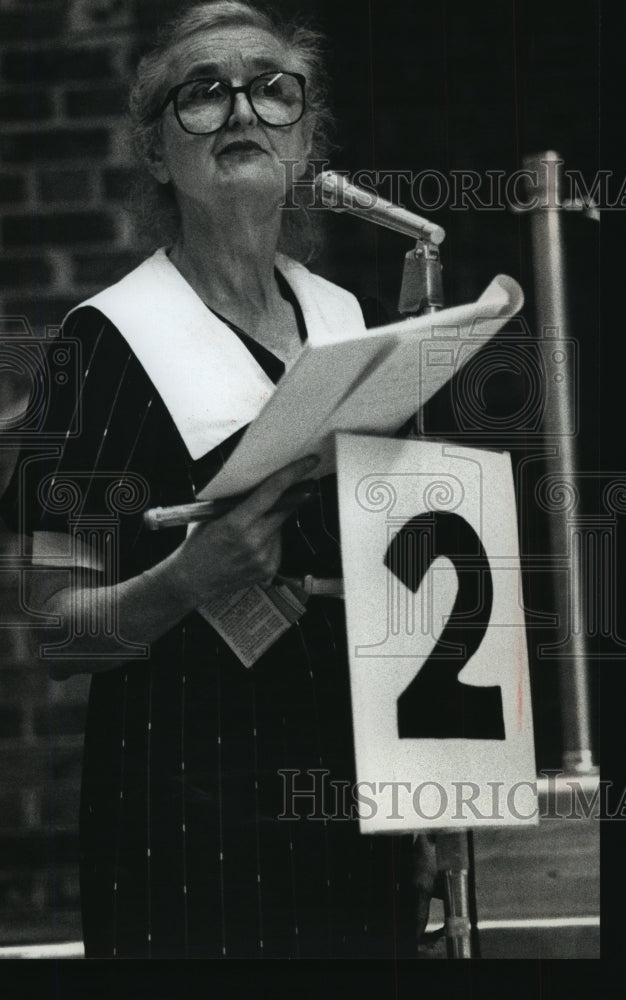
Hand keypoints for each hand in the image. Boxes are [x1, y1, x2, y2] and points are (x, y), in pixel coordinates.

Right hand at [168, 455, 318, 605]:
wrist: (192, 581)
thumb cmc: (197, 544)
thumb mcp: (210, 516)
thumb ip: (235, 501)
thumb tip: (260, 483)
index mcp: (236, 523)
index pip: (272, 492)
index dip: (293, 474)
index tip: (309, 462)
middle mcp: (254, 541)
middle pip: (285, 508)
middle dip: (291, 495)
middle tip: (296, 483)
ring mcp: (264, 557)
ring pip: (281, 527)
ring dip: (273, 520)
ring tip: (251, 526)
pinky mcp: (269, 568)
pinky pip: (278, 543)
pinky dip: (270, 537)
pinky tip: (252, 543)